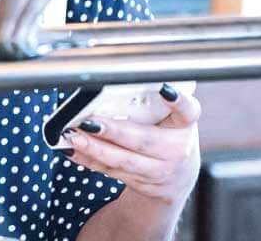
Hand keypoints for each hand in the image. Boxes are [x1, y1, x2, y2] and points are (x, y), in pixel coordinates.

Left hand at [62, 83, 200, 206]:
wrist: (178, 176)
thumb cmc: (169, 134)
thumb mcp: (171, 116)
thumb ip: (153, 100)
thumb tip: (119, 77)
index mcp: (184, 126)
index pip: (188, 111)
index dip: (178, 101)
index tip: (165, 89)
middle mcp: (175, 151)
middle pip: (142, 141)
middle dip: (112, 132)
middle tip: (88, 122)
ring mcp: (158, 172)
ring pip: (123, 161)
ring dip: (95, 149)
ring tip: (75, 137)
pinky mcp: (141, 184)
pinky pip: (111, 172)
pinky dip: (90, 161)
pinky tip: (73, 151)